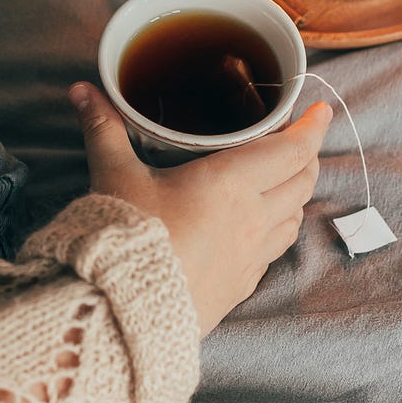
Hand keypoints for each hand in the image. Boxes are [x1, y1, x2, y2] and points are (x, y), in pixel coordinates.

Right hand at [68, 82, 331, 335]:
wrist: (120, 312)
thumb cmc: (122, 237)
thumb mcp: (112, 175)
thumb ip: (104, 128)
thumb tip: (82, 90)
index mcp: (230, 183)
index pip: (293, 150)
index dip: (312, 127)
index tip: (319, 110)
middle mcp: (252, 219)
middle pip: (302, 181)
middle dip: (306, 155)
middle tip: (297, 138)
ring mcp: (251, 256)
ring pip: (295, 217)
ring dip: (296, 192)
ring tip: (281, 178)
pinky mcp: (241, 286)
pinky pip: (274, 250)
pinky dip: (278, 227)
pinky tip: (258, 224)